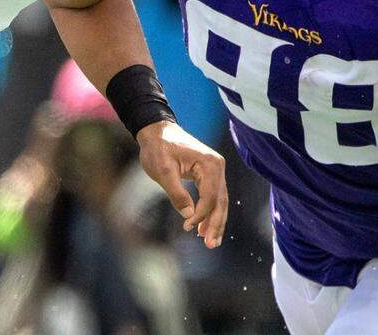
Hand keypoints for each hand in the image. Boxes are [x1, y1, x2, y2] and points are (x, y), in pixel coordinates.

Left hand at [135, 120, 227, 247]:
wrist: (157, 132)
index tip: (187, 227)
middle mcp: (217, 166)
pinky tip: (204, 227)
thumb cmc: (158, 148)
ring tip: (211, 242)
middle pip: (221, 201)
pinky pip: (213, 196)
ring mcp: (215, 170)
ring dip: (215, 221)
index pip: (210, 196)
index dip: (201, 215)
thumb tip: (189, 215)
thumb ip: (177, 193)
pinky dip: (210, 212)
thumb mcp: (163, 171)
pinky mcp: (208, 174)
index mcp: (209, 164)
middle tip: (210, 245)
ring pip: (219, 201)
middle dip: (215, 224)